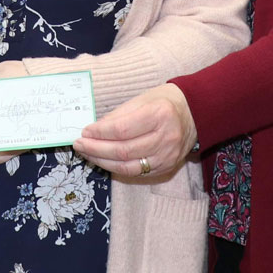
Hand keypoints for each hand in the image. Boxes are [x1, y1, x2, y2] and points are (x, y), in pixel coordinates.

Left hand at [73, 83, 195, 180]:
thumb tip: (93, 130)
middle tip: (79, 144)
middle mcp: (166, 138)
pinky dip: (117, 167)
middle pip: (123, 150)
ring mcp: (167, 156)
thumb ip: (118, 116)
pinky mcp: (166, 167)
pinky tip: (104, 160)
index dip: (100, 133)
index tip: (85, 130)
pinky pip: (136, 172)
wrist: (194, 114)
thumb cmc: (164, 102)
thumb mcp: (141, 100)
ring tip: (87, 153)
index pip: (122, 129)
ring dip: (102, 161)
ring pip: (127, 166)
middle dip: (96, 148)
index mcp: (160, 115)